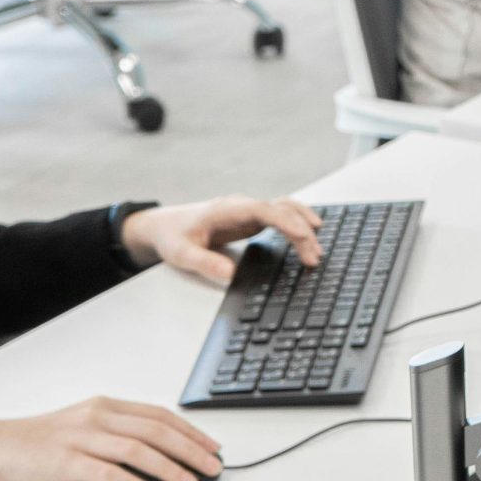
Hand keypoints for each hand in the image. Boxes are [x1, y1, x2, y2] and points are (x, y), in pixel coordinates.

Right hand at [0, 399, 223, 480]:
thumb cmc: (40, 441)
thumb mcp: (83, 425)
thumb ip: (117, 432)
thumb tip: (160, 452)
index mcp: (105, 406)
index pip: (159, 415)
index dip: (191, 432)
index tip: (212, 448)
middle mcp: (97, 417)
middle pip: (156, 430)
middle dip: (191, 449)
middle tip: (214, 468)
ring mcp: (81, 438)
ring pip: (138, 449)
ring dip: (170, 468)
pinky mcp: (66, 461)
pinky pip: (109, 473)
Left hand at [121, 197, 321, 285]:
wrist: (163, 225)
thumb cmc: (171, 236)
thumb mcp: (181, 253)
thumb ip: (204, 263)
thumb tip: (230, 275)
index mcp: (228, 209)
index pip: (266, 210)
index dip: (289, 222)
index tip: (305, 239)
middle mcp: (242, 206)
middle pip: (282, 209)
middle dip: (303, 231)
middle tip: (315, 258)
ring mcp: (248, 211)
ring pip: (285, 209)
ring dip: (304, 225)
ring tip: (318, 249)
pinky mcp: (250, 219)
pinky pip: (281, 217)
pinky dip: (297, 225)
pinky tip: (308, 238)